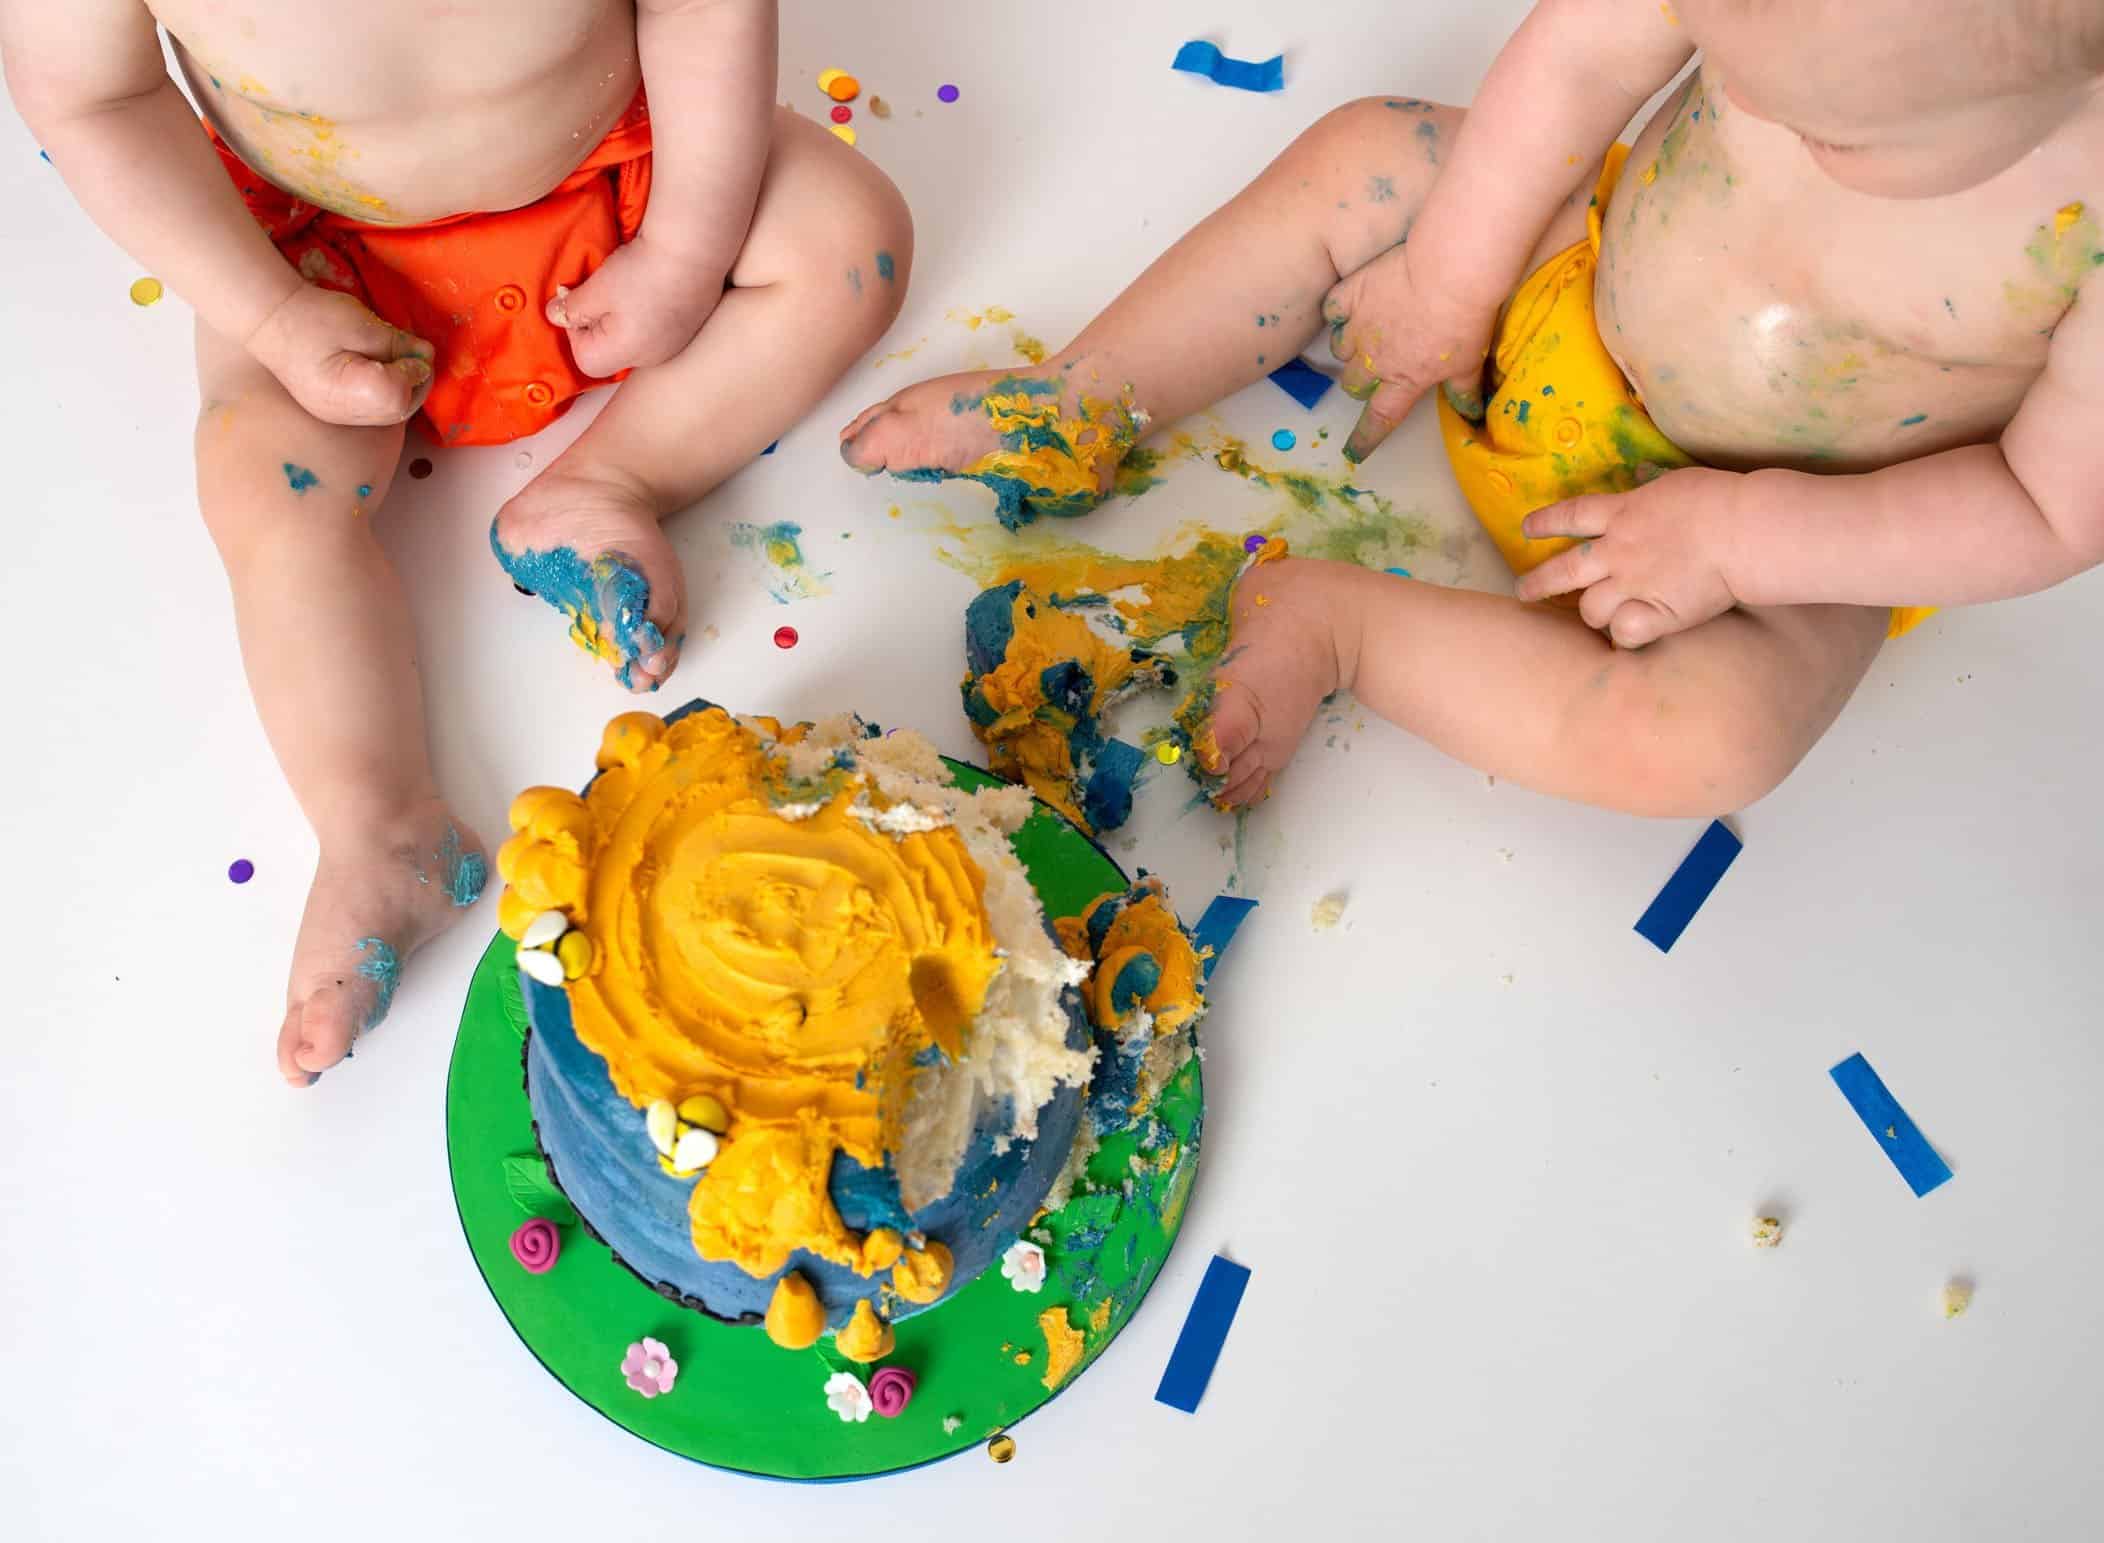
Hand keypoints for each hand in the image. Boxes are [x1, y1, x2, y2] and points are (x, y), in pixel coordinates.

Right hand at [246, 285, 434, 426]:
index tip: (417, 350)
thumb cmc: (313, 316)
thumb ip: (397, 344)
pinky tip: (382, 372)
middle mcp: (341, 414)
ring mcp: (336, 416)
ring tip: (398, 361)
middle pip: (397, 410)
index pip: (399, 396)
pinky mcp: (333, 412)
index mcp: (345, 392)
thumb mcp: (362, 324)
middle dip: (415, 384)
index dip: (415, 373)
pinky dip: (386, 394)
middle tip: (415, 356)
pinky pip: (371, 410)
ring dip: (402, 390)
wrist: (268, 319)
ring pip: (387, 414)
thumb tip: (425, 356)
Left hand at [547, 235, 723, 377]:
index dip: (576, 332)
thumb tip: (555, 315)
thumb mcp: (597, 288)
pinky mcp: (689, 328)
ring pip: (635, 339)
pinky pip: (656, 329)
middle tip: (604, 291)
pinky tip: (651, 287)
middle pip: (612, 352)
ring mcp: (674, 344)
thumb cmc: (643, 271)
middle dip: (600, 323)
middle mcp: (652, 357)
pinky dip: (647, 312)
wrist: (695, 248)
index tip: (583, 301)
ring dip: (623, 318)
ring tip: (629, 286)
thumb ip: (573, 307)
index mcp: (627, 353)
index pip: (586, 360)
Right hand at [1323, 243, 1497, 461]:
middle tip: (1374, 370)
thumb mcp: (1469, 361)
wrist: (1450, 271)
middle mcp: (1374, 360)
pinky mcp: (1352, 295)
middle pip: (1353, 384)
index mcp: (1403, 381)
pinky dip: (1337, 311)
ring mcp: (1359, 327)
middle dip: (1360, 383)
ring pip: (1339, 349)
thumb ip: (1464, 390)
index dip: (1365, 439)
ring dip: (1349, 348)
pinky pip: (1332, 310)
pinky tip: (1349, 306)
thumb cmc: (1465, 320)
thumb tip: (1471, 414)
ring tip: (1364, 335)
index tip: (1354, 452)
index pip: (1380, 420)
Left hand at [1513, 466, 1744, 646]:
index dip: (1545, 522)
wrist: (1743, 529)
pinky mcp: (1656, 612)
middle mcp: (1618, 551)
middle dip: (1538, 583)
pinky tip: (1631, 631)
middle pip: (1564, 570)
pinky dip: (1624, 634)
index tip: (1526, 529)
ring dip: (1591, 612)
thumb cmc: (1718, 499)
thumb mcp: (1674, 484)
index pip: (1571, 516)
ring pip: (1590, 608)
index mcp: (1623, 514)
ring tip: (1596, 615)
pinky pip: (1623, 632)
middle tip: (1523, 592)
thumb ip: (1651, 492)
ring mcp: (1633, 584)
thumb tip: (1642, 482)